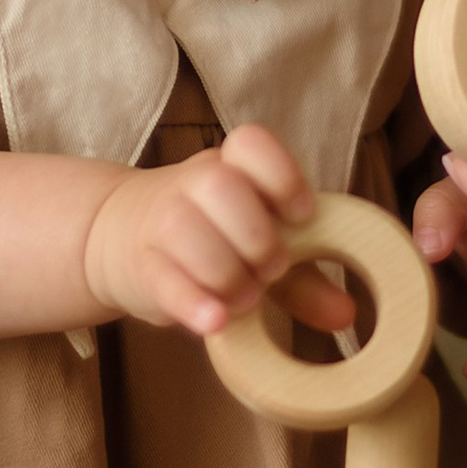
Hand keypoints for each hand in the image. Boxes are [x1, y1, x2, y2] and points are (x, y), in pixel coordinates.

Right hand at [81, 127, 354, 340]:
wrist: (119, 238)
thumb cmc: (210, 239)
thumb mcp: (260, 249)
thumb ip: (304, 278)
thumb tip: (347, 314)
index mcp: (231, 167)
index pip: (251, 144)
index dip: (282, 176)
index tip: (302, 215)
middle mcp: (192, 184)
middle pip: (219, 185)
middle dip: (256, 235)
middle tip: (272, 269)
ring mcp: (160, 220)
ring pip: (185, 230)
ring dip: (227, 272)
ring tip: (246, 299)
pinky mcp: (139, 265)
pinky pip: (162, 278)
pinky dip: (193, 302)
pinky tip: (216, 323)